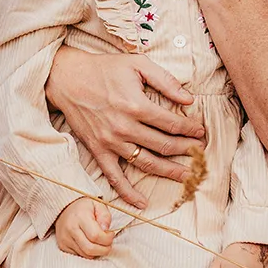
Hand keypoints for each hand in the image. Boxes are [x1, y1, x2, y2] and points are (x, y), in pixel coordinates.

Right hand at [46, 49, 203, 207]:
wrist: (67, 79)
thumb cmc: (104, 69)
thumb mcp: (137, 64)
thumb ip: (165, 81)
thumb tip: (189, 100)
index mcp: (136, 105)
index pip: (172, 124)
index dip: (191, 129)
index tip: (200, 132)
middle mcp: (125, 127)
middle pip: (164, 145)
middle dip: (187, 150)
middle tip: (200, 153)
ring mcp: (111, 142)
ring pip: (147, 163)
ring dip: (169, 171)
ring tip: (187, 176)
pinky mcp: (98, 151)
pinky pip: (115, 176)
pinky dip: (128, 192)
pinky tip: (142, 203)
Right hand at [55, 197, 115, 258]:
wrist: (64, 208)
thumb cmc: (84, 207)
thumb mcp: (98, 204)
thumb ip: (105, 216)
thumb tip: (106, 230)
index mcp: (80, 217)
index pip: (96, 236)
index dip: (107, 239)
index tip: (111, 234)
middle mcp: (70, 229)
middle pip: (90, 249)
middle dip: (104, 249)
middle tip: (108, 243)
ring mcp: (65, 239)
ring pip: (86, 255)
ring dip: (97, 252)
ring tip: (100, 243)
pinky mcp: (62, 246)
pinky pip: (80, 255)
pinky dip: (88, 253)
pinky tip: (90, 244)